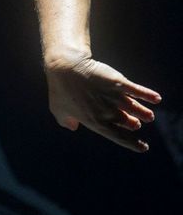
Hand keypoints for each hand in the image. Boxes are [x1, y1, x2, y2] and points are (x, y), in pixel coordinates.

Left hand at [45, 56, 160, 151]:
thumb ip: (66, 121)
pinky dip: (147, 95)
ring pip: (134, 108)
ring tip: (149, 116)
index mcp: (95, 122)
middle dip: (133, 123)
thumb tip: (73, 127)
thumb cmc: (60, 89)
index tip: (143, 147)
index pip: (119, 137)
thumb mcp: (57, 109)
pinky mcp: (118, 83)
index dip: (132, 143)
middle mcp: (108, 112)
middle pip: (127, 121)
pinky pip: (136, 90)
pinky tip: (156, 98)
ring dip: (143, 112)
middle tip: (137, 123)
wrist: (66, 67)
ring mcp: (114, 97)